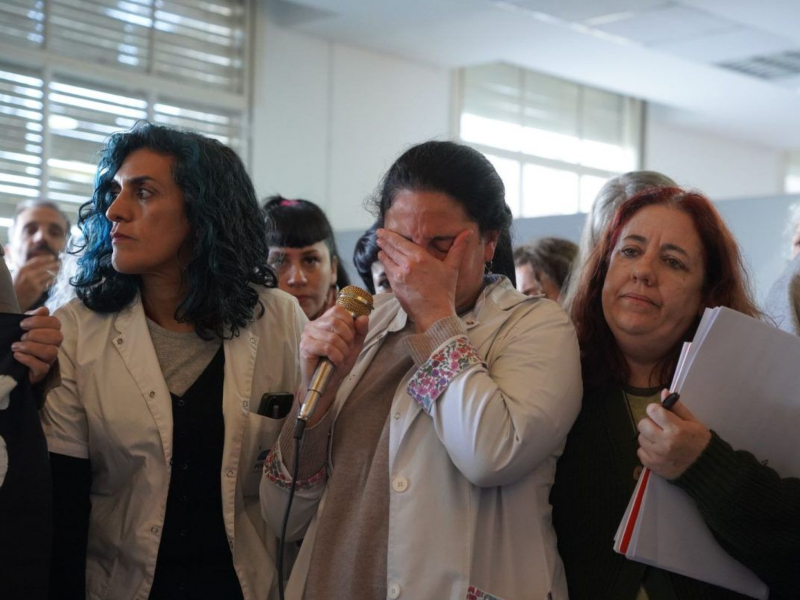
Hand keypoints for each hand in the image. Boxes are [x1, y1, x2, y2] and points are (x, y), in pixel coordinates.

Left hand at [11, 306, 62, 383]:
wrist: (12, 363)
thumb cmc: (22, 341)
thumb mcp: (26, 327)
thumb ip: (34, 317)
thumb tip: (43, 310)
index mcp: (52, 332)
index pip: (55, 323)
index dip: (39, 321)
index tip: (22, 324)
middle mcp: (54, 345)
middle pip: (57, 337)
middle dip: (37, 335)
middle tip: (22, 337)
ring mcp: (50, 359)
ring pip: (51, 351)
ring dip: (31, 347)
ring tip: (16, 346)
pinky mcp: (43, 371)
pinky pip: (42, 366)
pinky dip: (28, 359)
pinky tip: (17, 355)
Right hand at [13, 255, 59, 310]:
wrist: (15, 299)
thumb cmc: (19, 286)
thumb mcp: (20, 274)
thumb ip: (29, 268)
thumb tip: (42, 262)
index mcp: (23, 269)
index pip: (37, 260)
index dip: (46, 258)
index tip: (53, 257)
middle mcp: (28, 274)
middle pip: (44, 266)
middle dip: (53, 264)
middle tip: (59, 263)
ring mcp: (33, 282)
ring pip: (48, 274)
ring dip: (55, 272)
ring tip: (59, 271)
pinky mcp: (38, 289)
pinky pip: (49, 282)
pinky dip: (53, 280)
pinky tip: (55, 280)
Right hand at [298, 305, 368, 425]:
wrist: (327, 382)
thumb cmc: (338, 362)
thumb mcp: (354, 345)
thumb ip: (360, 331)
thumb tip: (363, 317)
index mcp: (325, 320)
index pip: (338, 310)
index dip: (349, 324)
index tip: (351, 338)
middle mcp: (314, 324)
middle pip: (335, 322)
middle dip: (347, 339)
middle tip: (346, 350)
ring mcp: (307, 334)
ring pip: (332, 337)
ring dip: (342, 351)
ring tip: (340, 358)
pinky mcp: (305, 346)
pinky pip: (326, 347)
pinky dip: (336, 357)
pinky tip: (335, 362)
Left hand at [376, 228, 471, 332]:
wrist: (435, 314)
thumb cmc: (445, 291)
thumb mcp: (452, 268)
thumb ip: (458, 248)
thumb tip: (468, 233)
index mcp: (420, 257)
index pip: (399, 242)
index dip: (389, 236)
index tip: (381, 231)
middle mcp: (406, 265)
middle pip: (390, 249)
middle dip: (383, 242)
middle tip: (378, 236)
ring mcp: (398, 277)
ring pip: (385, 260)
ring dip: (382, 253)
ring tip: (380, 249)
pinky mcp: (394, 287)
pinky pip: (387, 272)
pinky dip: (385, 266)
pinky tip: (386, 264)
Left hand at [636, 389, 711, 479]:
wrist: (704, 467)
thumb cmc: (699, 441)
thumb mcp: (693, 421)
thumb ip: (677, 407)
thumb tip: (664, 392)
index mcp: (675, 429)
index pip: (652, 410)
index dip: (655, 410)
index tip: (661, 414)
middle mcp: (664, 442)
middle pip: (642, 424)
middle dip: (650, 423)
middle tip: (660, 428)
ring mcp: (657, 455)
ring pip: (640, 438)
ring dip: (648, 437)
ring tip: (661, 440)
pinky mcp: (652, 465)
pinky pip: (640, 452)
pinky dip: (647, 450)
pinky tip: (658, 450)